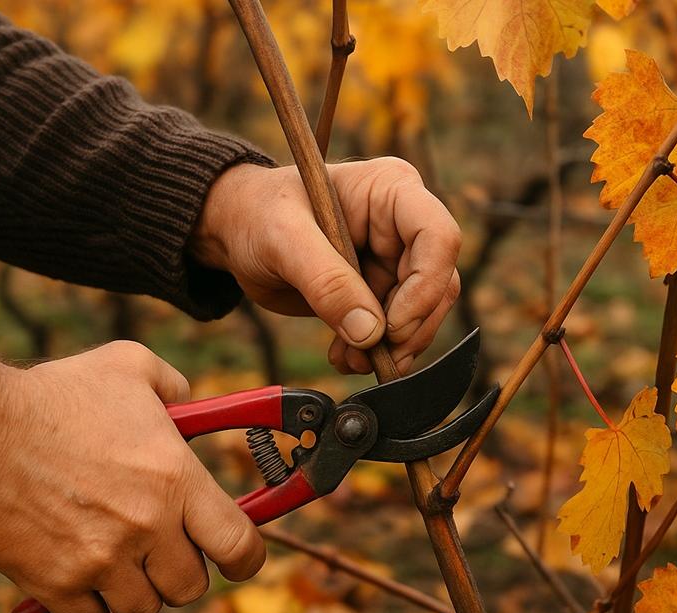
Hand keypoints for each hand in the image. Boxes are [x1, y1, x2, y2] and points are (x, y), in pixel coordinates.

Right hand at [0, 343, 263, 612]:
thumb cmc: (53, 394)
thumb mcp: (129, 366)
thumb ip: (175, 387)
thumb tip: (194, 405)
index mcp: (175, 478)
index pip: (240, 545)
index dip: (245, 556)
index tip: (235, 555)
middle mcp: (146, 526)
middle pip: (191, 587)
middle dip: (178, 569)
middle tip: (157, 546)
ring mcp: (101, 559)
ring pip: (143, 609)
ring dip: (134, 590)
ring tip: (114, 556)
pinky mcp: (55, 584)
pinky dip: (86, 607)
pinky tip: (77, 573)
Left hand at [193, 158, 461, 373]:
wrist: (237, 231)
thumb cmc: (258, 215)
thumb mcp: (283, 240)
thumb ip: (326, 282)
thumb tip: (370, 333)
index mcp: (391, 190)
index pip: (439, 237)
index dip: (425, 286)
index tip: (391, 326)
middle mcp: (402, 223)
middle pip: (437, 282)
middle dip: (408, 327)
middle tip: (370, 355)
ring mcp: (394, 258)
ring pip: (422, 312)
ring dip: (392, 346)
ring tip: (348, 359)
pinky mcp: (379, 289)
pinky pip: (396, 328)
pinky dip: (375, 350)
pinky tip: (344, 355)